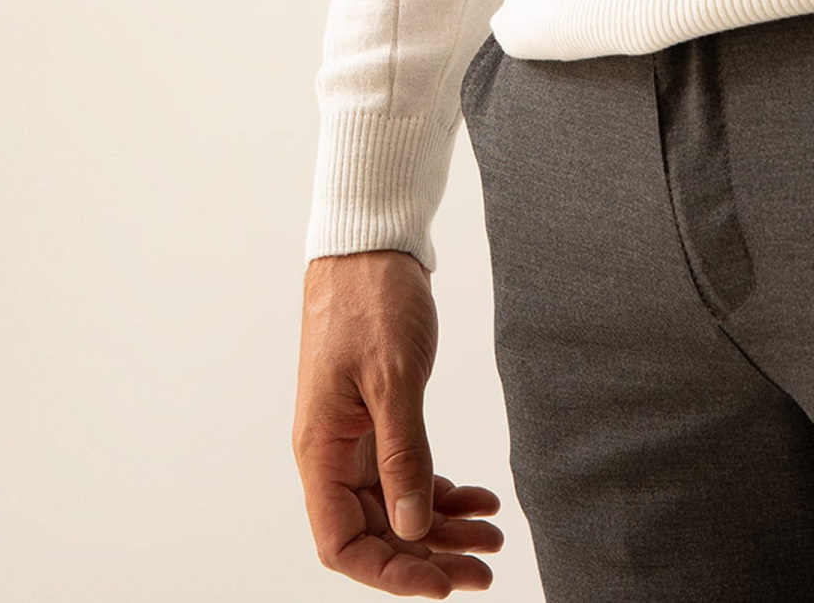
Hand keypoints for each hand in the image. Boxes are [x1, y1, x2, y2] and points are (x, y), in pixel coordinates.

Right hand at [293, 249, 503, 593]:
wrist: (371, 245)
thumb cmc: (371, 300)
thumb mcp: (392, 377)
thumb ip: (402, 454)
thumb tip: (414, 526)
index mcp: (320, 450)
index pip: (343, 543)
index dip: (390, 572)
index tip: (441, 582)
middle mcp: (333, 453)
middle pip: (376, 532)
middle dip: (430, 557)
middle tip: (484, 571)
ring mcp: (356, 438)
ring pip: (397, 506)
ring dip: (443, 528)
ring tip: (493, 538)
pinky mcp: (379, 419)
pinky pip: (407, 473)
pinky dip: (443, 491)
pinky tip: (480, 498)